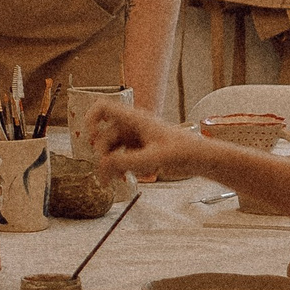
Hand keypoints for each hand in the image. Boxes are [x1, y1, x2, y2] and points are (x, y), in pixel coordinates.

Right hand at [83, 101, 210, 181]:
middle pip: (104, 136)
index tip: (90, 138)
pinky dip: (119, 168)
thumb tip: (103, 164)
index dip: (91, 119)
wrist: (199, 159)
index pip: (103, 108)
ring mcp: (134, 139)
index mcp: (134, 120)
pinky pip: (120, 158)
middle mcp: (131, 127)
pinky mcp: (139, 150)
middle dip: (102, 155)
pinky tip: (128, 177)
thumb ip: (127, 161)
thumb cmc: (183, 151)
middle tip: (106, 174)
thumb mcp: (154, 158)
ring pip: (111, 150)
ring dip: (109, 164)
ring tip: (114, 181)